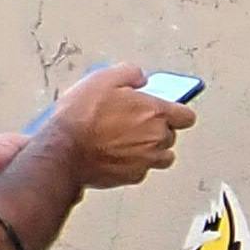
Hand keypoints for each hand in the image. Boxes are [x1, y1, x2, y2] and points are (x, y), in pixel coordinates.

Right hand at [46, 64, 194, 190]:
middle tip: (132, 122)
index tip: (163, 109)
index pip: (186, 115)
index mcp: (156, 113)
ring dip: (150, 148)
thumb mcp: (103, 79)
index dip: (175, 112)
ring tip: (125, 140)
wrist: (63, 151)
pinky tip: (113, 154)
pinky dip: (132, 163)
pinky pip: (141, 169)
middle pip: (171, 135)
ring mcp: (147, 160)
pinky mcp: (133, 176)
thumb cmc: (82, 116)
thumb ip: (130, 73)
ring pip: (161, 155)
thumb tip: (140, 77)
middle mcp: (158, 138)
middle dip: (156, 129)